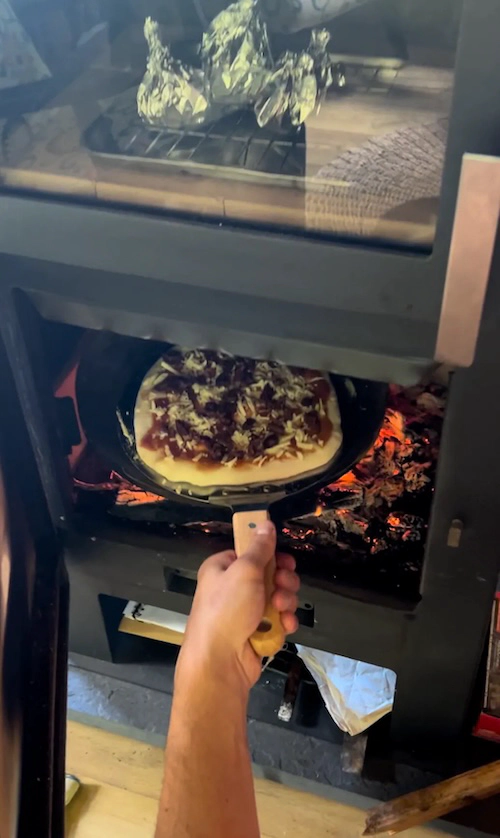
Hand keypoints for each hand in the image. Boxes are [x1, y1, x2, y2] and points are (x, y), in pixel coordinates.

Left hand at [176, 521, 299, 692]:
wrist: (219, 662)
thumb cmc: (226, 610)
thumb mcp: (245, 571)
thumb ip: (260, 548)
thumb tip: (265, 523)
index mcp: (222, 568)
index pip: (251, 553)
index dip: (271, 556)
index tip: (284, 561)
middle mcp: (232, 588)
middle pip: (270, 575)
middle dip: (283, 581)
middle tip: (282, 586)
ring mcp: (245, 612)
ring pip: (278, 597)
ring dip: (285, 602)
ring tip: (280, 609)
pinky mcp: (256, 632)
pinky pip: (278, 620)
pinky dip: (284, 622)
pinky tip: (285, 625)